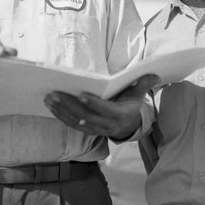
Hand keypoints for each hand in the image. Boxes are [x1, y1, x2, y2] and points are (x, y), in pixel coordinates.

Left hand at [43, 74, 159, 139]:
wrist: (126, 125)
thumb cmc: (130, 104)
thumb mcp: (138, 95)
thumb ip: (143, 84)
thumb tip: (154, 74)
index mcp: (119, 115)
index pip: (105, 110)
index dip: (93, 104)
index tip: (81, 94)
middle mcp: (106, 125)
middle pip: (85, 116)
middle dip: (68, 105)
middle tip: (54, 93)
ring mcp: (94, 129)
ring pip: (75, 121)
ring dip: (61, 110)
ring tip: (49, 97)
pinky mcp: (86, 130)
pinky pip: (71, 124)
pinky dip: (60, 115)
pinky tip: (51, 105)